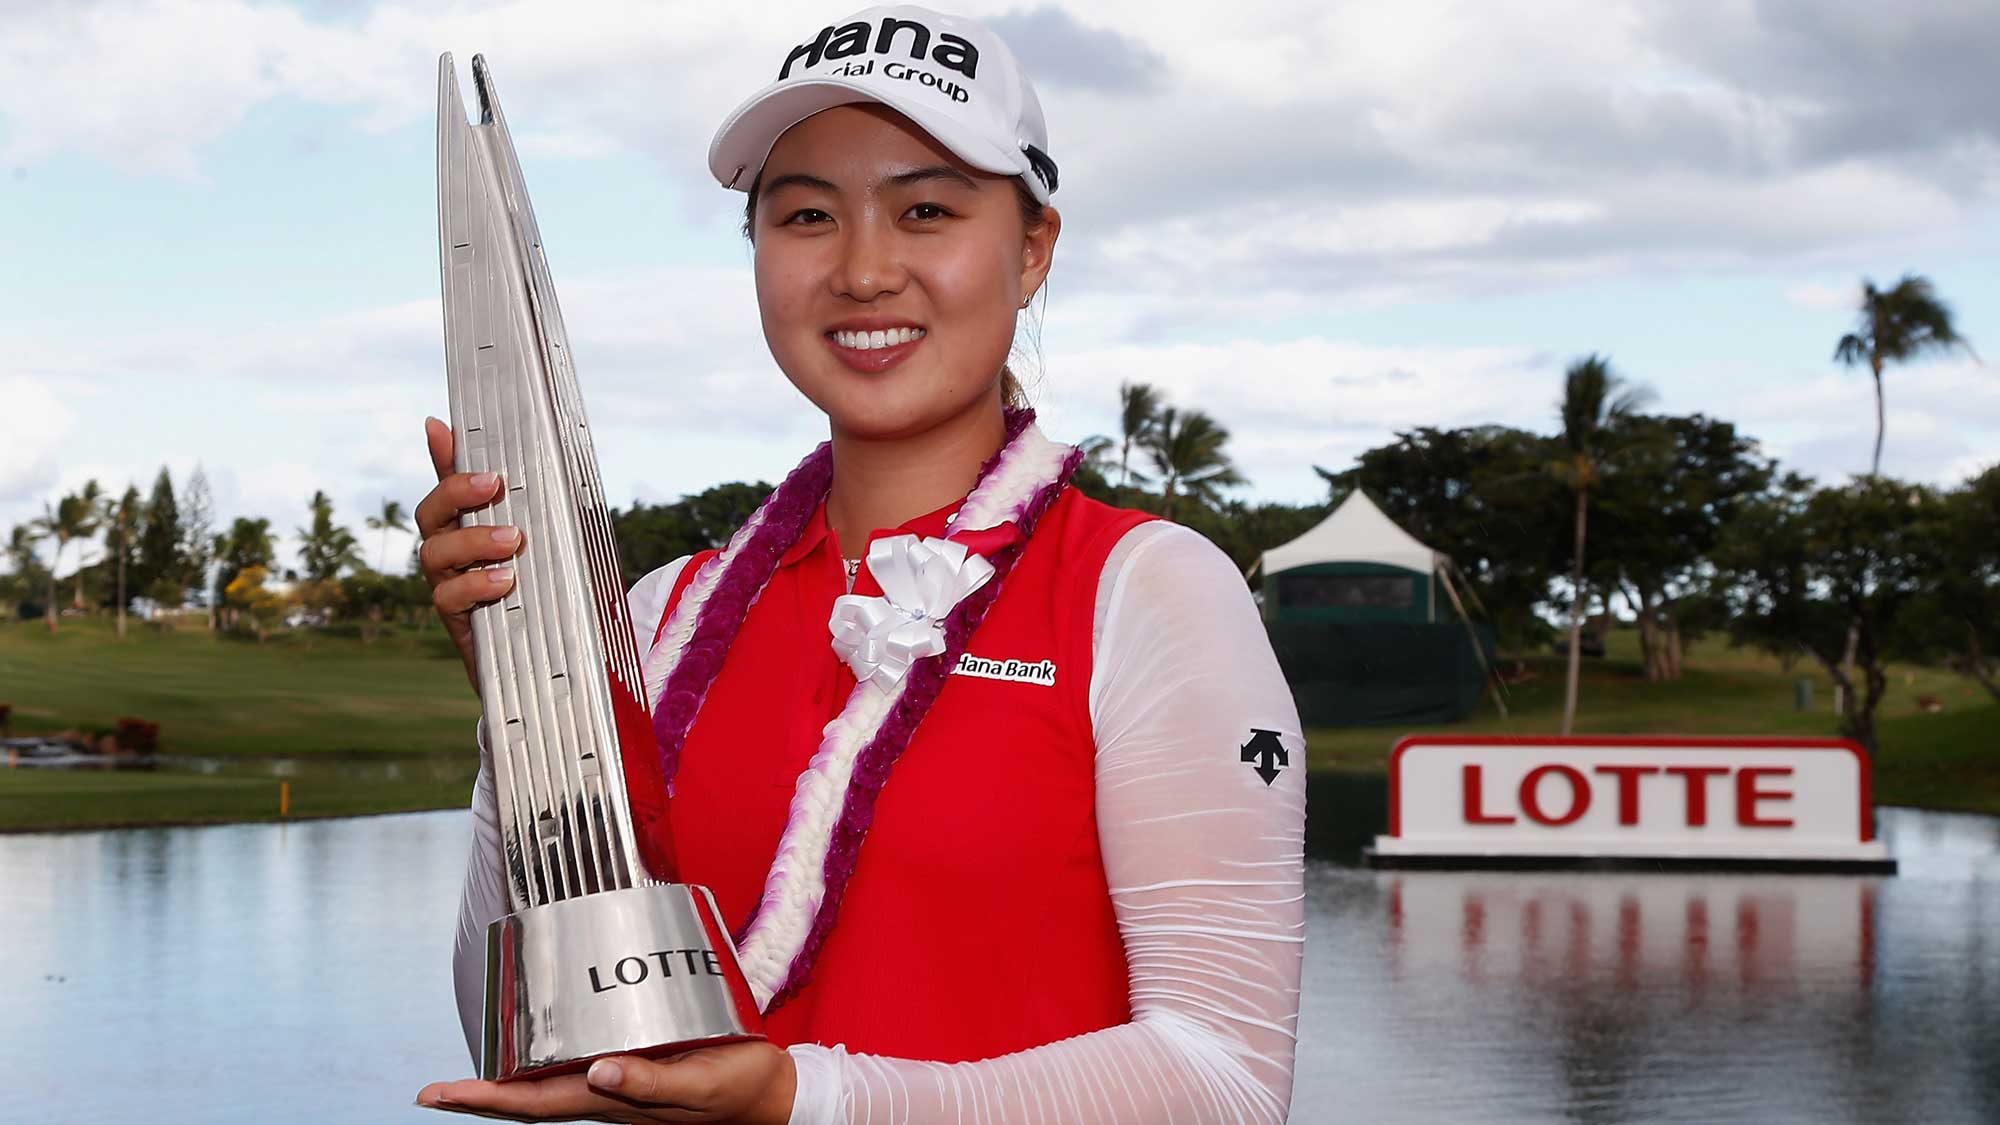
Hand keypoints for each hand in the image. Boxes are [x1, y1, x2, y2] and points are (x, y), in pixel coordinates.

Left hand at [414, 1040, 796, 1123]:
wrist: (772, 1095)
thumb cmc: (738, 1088)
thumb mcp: (700, 1085)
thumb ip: (651, 1084)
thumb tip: (598, 1072)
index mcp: (615, 1100)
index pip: (534, 1103)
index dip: (485, 1098)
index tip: (438, 1095)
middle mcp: (607, 1095)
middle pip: (530, 1097)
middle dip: (482, 1094)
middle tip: (434, 1091)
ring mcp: (619, 1085)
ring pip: (550, 1083)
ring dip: (510, 1077)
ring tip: (475, 1068)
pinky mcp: (636, 1067)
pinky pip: (579, 1066)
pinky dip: (549, 1057)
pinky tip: (543, 1042)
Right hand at [415, 416, 522, 691]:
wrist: (546, 660)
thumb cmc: (545, 593)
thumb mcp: (552, 546)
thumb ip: (544, 510)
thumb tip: (547, 462)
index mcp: (469, 528)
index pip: (448, 484)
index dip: (439, 455)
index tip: (439, 425)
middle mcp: (450, 554)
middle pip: (429, 513)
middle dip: (456, 492)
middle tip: (494, 484)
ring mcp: (449, 586)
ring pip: (434, 553)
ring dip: (472, 540)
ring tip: (512, 541)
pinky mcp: (458, 622)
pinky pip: (449, 598)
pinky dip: (475, 585)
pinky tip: (504, 581)